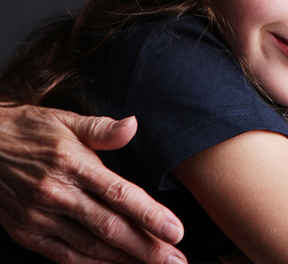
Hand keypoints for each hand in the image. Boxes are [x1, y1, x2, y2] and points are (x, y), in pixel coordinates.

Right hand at [0, 105, 186, 263]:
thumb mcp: (66, 120)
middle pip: (110, 226)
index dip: (149, 214)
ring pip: (91, 246)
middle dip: (146, 246)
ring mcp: (41, 217)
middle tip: (175, 260)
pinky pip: (65, 256)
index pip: (119, 194)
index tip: (175, 229)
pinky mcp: (28, 232)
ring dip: (126, 260)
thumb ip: (102, 128)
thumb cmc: (30, 131)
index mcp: (73, 164)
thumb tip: (133, 125)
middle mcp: (57, 194)